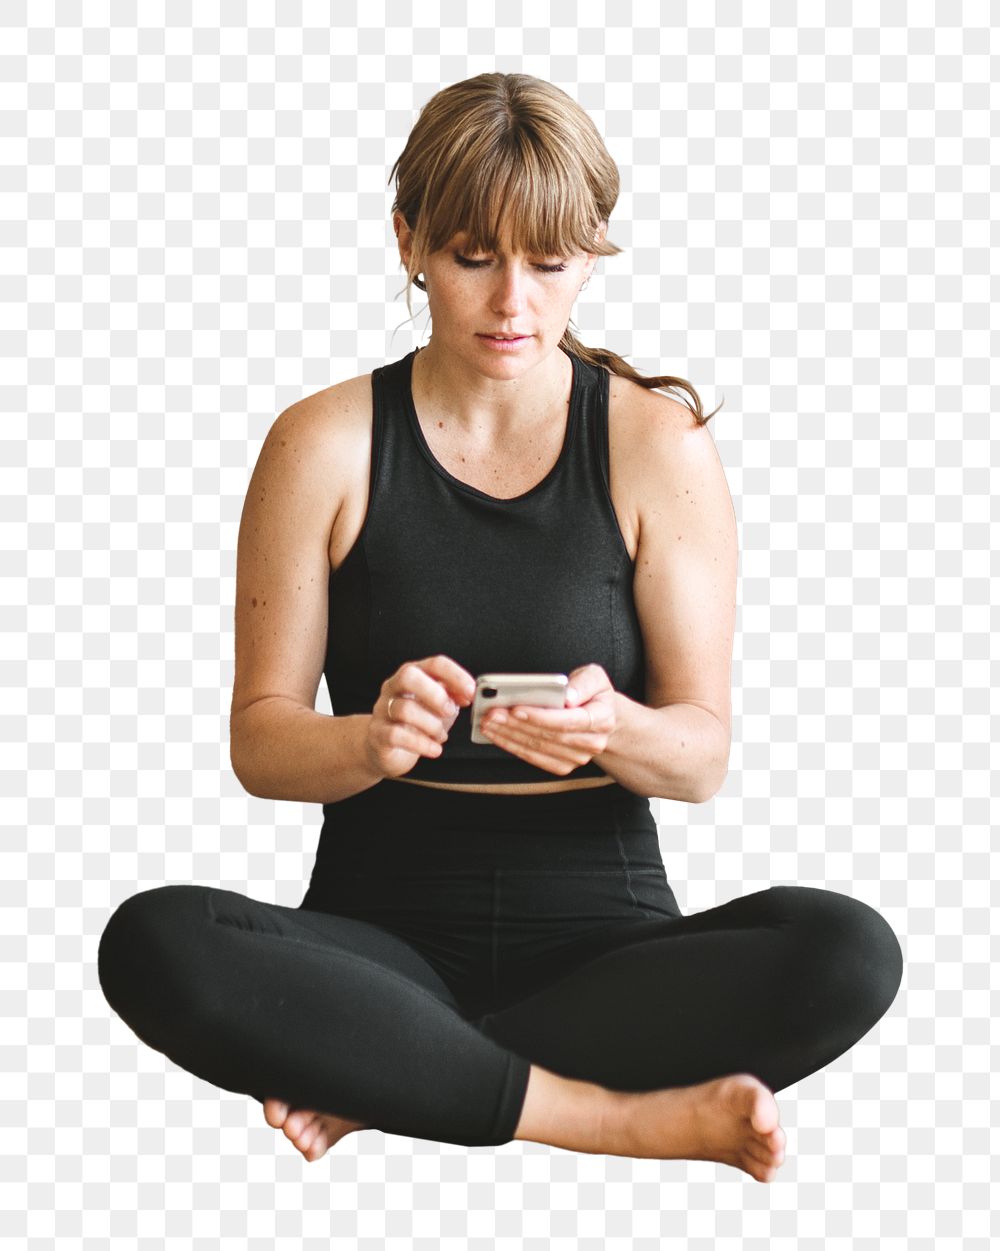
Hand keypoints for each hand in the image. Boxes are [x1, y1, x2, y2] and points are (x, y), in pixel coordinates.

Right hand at [364, 655, 475, 778]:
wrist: (386, 748)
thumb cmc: (416, 723)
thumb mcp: (438, 706)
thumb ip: (452, 696)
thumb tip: (468, 693)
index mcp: (413, 674)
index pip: (434, 664)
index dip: (455, 675)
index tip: (471, 691)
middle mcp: (394, 687)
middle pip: (409, 676)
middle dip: (435, 694)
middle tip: (450, 711)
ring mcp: (383, 709)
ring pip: (405, 709)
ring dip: (431, 725)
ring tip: (441, 735)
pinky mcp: (378, 733)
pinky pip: (397, 735)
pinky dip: (421, 744)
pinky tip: (434, 749)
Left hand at [478, 663, 617, 775]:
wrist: (601, 717)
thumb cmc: (592, 694)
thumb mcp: (594, 677)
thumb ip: (584, 683)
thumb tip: (568, 696)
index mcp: (602, 719)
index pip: (568, 721)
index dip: (540, 716)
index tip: (515, 708)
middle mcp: (591, 743)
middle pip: (548, 735)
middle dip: (516, 724)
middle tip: (492, 713)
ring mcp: (577, 758)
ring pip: (537, 748)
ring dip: (509, 736)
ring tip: (488, 722)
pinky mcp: (563, 765)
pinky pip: (534, 758)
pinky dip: (513, 746)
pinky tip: (497, 735)